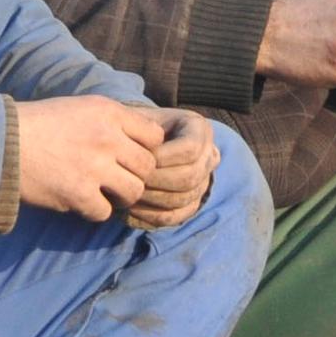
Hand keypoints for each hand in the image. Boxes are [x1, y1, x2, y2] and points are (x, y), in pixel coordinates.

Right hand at [15, 95, 165, 221]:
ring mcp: (94, 166)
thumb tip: (144, 141)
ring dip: (121, 197)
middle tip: (118, 179)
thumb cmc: (38, 124)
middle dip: (136, 176)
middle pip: (148, 167)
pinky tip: (80, 201)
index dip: (146, 150)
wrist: (0, 143)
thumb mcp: (79, 107)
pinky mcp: (79, 193)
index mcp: (108, 112)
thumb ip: (112, 120)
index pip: (155, 136)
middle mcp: (107, 137)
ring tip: (104, 192)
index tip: (130, 157)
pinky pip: (105, 212)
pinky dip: (94, 211)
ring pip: (133, 192)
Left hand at [127, 111, 217, 229]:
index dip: (162, 157)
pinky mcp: (192, 203)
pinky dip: (151, 215)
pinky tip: (129, 210)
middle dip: (155, 181)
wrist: (138, 143)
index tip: (134, 157)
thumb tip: (141, 156)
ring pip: (183, 199)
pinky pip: (176, 216)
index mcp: (199, 129)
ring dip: (151, 199)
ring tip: (125, 193)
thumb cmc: (135, 128)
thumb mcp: (137, 120)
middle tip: (127, 179)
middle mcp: (209, 156)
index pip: (190, 149)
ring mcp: (203, 182)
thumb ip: (140, 130)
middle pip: (189, 177)